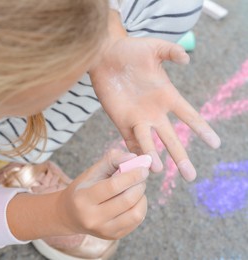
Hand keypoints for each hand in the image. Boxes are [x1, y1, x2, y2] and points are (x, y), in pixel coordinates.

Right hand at [56, 150, 148, 239]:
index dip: (132, 176)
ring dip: (142, 197)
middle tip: (141, 176)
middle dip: (139, 185)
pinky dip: (141, 207)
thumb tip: (134, 157)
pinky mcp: (113, 236)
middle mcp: (92, 218)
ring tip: (137, 188)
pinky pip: (136, 221)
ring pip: (136, 214)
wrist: (70, 215)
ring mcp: (103, 230)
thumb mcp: (91, 172)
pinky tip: (134, 199)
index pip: (113, 186)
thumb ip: (111, 160)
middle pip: (126, 200)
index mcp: (83, 198)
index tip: (143, 168)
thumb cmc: (83, 189)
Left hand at [90, 36, 220, 181]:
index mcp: (167, 96)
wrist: (104, 55)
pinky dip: (134, 153)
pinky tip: (138, 166)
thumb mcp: (154, 47)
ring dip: (154, 157)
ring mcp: (137, 118)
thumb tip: (187, 60)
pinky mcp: (120, 121)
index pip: (189, 116)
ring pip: (148, 143)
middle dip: (181, 157)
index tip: (215, 144)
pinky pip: (129, 141)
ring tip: (159, 170)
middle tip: (191, 177)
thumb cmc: (130, 50)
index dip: (202, 129)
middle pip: (171, 139)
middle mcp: (154, 112)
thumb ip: (171, 51)